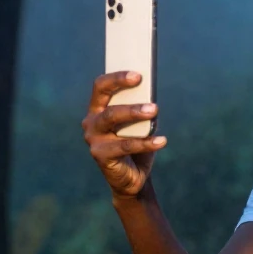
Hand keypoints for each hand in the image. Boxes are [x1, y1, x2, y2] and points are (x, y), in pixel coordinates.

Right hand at [82, 71, 165, 198]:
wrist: (133, 177)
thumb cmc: (136, 144)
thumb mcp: (140, 125)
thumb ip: (142, 110)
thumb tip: (152, 99)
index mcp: (98, 108)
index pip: (101, 87)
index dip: (117, 79)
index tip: (138, 76)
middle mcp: (91, 122)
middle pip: (108, 107)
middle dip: (131, 103)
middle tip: (153, 104)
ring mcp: (93, 139)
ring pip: (112, 121)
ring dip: (135, 115)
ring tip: (155, 112)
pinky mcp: (99, 155)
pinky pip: (124, 146)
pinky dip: (146, 143)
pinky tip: (161, 140)